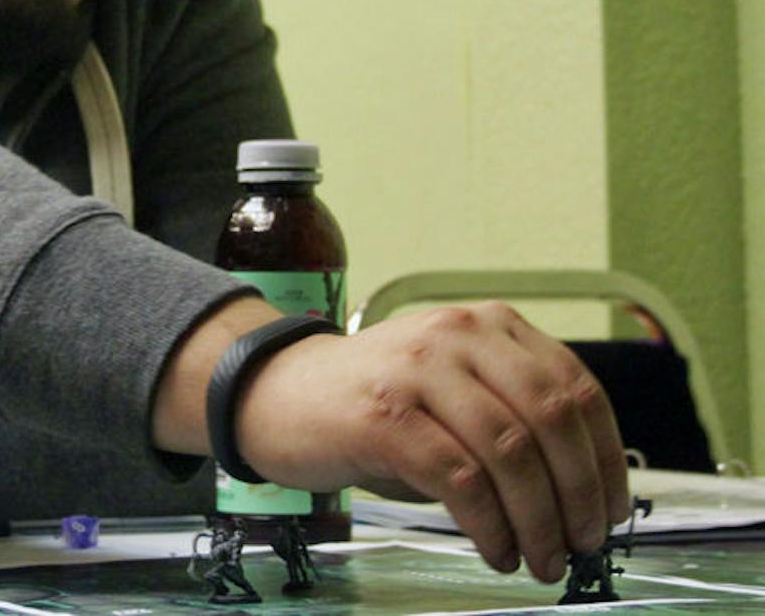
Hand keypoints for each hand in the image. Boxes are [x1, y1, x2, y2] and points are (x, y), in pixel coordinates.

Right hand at [237, 302, 629, 581]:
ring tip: (540, 560)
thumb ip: (510, 411)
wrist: (275, 393)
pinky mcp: (383, 416)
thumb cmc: (374, 402)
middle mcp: (457, 335)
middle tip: (580, 544)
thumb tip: (583, 492)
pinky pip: (461, 480)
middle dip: (579, 494)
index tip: (609, 511)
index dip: (606, 458)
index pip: (576, 388)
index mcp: (487, 325)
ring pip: (511, 453)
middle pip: (551, 418)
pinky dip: (490, 527)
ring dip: (538, 521)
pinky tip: (494, 550)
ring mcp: (417, 371)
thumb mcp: (452, 385)